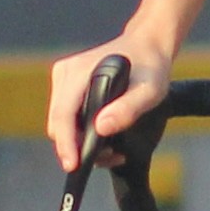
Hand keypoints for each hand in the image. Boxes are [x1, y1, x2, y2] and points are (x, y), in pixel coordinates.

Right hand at [45, 34, 169, 170]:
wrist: (147, 45)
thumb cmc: (150, 67)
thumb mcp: (150, 90)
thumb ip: (129, 109)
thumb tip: (101, 129)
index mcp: (79, 72)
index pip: (63, 115)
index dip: (66, 143)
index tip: (73, 165)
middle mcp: (65, 73)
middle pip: (58, 122)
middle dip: (76, 146)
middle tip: (107, 159)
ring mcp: (63, 78)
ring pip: (61, 121)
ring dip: (78, 140)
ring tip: (110, 152)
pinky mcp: (67, 84)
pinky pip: (66, 115)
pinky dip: (79, 130)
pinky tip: (102, 137)